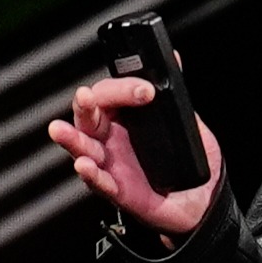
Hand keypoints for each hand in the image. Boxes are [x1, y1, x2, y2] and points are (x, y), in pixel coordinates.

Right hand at [47, 50, 222, 236]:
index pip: (111, 95)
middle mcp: (112, 140)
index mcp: (125, 120)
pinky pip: (100, 183)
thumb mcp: (188, 125)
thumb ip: (175, 99)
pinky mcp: (119, 192)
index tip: (146, 89)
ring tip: (59, 130)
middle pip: (88, 117)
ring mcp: (112, 165)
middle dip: (85, 105)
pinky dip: (90, 175)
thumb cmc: (188, 163)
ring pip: (84, 149)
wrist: (202, 201)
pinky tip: (84, 166)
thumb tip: (173, 61)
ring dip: (71, 139)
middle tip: (86, 96)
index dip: (122, 87)